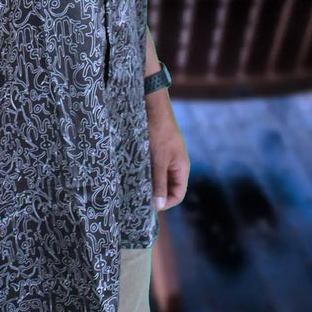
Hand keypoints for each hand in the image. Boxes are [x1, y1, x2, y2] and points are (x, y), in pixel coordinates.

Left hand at [145, 89, 189, 210]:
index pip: (177, 194)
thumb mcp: (158, 159)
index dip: (165, 203)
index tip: (149, 206)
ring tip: (133, 186)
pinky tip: (130, 172)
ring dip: (147, 182)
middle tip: (137, 198)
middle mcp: (174, 164)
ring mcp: (164, 156)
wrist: (151, 105)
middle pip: (167, 187)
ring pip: (157, 177)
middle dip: (155, 193)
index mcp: (181, 167)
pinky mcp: (154, 149)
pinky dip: (142, 171)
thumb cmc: (158, 132)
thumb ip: (159, 182)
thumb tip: (159, 205)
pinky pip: (150, 166)